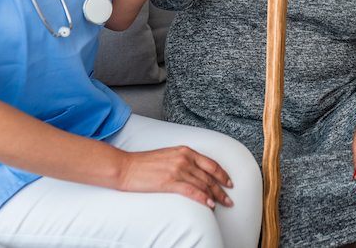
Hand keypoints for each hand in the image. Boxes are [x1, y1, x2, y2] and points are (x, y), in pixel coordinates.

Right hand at [117, 145, 233, 208]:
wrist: (126, 167)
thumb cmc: (144, 163)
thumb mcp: (168, 155)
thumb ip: (183, 160)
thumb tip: (195, 172)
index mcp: (185, 151)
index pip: (211, 163)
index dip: (223, 174)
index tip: (229, 182)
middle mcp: (184, 159)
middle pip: (209, 176)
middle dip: (222, 189)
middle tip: (229, 199)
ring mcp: (177, 170)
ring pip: (203, 184)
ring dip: (215, 196)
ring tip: (222, 204)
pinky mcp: (169, 182)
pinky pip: (192, 191)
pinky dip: (203, 198)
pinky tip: (209, 205)